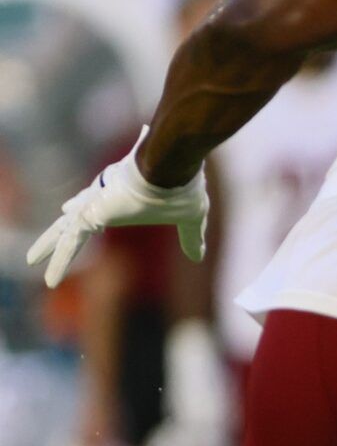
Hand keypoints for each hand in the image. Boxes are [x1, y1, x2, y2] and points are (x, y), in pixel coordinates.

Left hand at [28, 129, 206, 286]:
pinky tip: (49, 280)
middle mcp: (103, 198)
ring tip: (29, 260)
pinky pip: (69, 244)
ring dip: (47, 247)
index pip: (97, 207)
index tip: (69, 210)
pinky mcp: (90, 216)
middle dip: (58, 230)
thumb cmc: (182, 187)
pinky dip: (59, 262)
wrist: (171, 165)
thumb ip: (191, 237)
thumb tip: (198, 256)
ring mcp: (94, 205)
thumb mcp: (190, 217)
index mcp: (123, 196)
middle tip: (42, 240)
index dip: (83, 212)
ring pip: (64, 231)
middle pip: (74, 218)